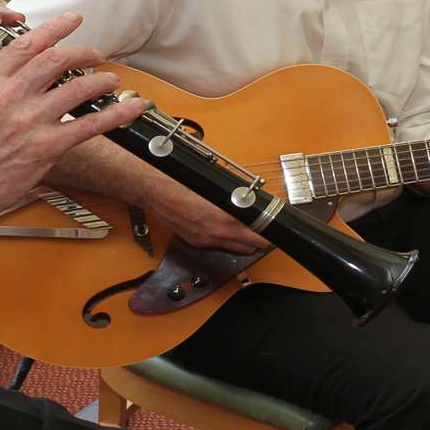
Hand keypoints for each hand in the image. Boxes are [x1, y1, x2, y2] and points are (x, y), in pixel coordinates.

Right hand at [0, 12, 148, 229]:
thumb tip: (14, 76)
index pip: (27, 45)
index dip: (55, 29)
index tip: (71, 21)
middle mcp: (9, 96)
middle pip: (57, 60)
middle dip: (82, 52)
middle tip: (94, 53)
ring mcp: (29, 121)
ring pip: (77, 87)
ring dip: (101, 80)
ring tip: (110, 79)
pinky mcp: (45, 148)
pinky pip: (89, 125)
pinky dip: (116, 114)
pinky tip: (130, 107)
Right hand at [145, 182, 269, 254]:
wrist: (154, 189)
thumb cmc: (181, 181)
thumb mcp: (216, 186)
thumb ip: (237, 197)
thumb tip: (252, 200)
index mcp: (224, 218)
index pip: (258, 235)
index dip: (270, 234)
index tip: (276, 229)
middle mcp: (216, 234)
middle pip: (251, 247)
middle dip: (260, 240)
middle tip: (266, 230)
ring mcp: (205, 240)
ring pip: (235, 249)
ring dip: (245, 242)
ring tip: (249, 229)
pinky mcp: (195, 242)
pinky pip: (218, 245)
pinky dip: (226, 239)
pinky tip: (225, 228)